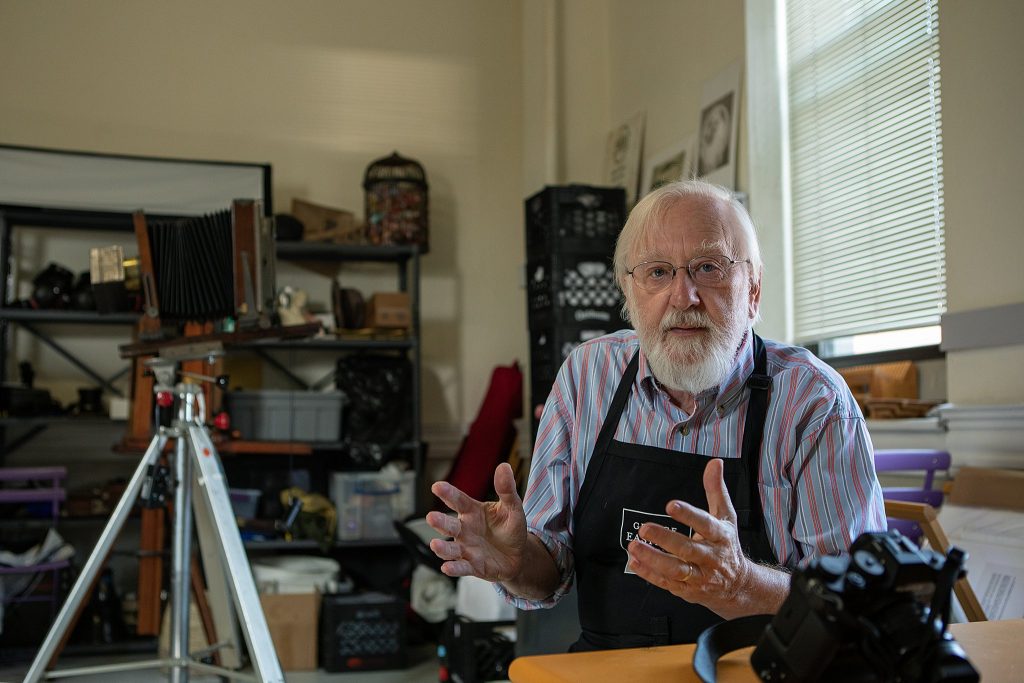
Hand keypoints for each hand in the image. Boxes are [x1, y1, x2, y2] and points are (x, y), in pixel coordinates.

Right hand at [425, 463, 528, 581]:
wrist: (518, 556)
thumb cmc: (510, 529)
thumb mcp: (512, 507)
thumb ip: (506, 489)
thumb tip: (504, 466)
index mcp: (472, 512)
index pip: (459, 501)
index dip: (448, 494)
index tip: (437, 486)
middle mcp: (465, 530)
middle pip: (450, 525)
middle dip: (440, 522)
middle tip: (431, 517)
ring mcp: (467, 549)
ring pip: (451, 549)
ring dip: (442, 548)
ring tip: (435, 544)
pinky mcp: (472, 566)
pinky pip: (461, 567)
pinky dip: (454, 568)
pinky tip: (447, 567)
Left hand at [625, 458, 753, 617]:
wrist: (738, 585)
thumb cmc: (727, 544)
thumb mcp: (726, 516)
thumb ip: (716, 489)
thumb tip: (715, 462)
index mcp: (721, 536)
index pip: (706, 524)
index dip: (689, 515)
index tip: (670, 505)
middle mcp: (711, 558)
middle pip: (688, 550)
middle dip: (665, 539)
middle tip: (644, 528)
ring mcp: (700, 576)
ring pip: (677, 570)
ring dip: (654, 559)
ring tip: (634, 547)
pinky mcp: (689, 590)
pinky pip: (668, 583)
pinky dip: (650, 575)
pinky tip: (634, 563)